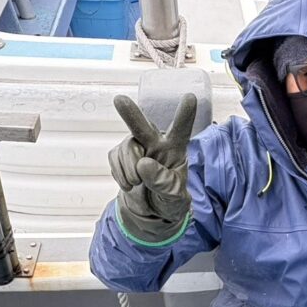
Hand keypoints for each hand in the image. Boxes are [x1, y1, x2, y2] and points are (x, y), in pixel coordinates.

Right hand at [110, 93, 196, 238]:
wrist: (151, 209)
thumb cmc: (169, 199)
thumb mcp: (173, 197)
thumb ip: (163, 182)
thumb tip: (143, 164)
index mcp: (176, 150)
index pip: (181, 131)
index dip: (185, 115)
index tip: (190, 97)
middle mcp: (156, 143)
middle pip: (143, 127)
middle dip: (131, 115)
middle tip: (119, 100)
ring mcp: (137, 147)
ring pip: (127, 148)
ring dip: (129, 169)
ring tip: (137, 183)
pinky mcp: (120, 154)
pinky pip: (115, 158)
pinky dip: (120, 175)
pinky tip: (130, 183)